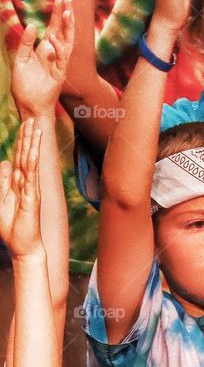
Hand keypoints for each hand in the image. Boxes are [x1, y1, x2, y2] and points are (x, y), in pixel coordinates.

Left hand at [0, 119, 42, 257]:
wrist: (23, 246)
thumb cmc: (12, 227)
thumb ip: (2, 182)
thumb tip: (4, 163)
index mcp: (17, 183)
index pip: (20, 158)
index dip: (21, 142)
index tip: (25, 126)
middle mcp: (26, 183)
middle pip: (27, 156)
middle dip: (28, 138)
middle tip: (32, 120)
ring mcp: (31, 189)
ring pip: (31, 162)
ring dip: (33, 145)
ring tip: (36, 128)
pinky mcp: (32, 197)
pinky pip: (33, 177)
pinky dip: (34, 163)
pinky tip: (35, 151)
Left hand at [12, 0, 73, 117]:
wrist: (29, 105)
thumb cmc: (24, 86)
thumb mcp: (20, 60)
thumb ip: (25, 44)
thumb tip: (32, 26)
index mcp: (44, 50)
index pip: (53, 28)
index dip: (56, 15)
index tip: (61, 0)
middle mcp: (54, 54)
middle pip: (63, 31)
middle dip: (66, 15)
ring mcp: (59, 63)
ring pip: (67, 41)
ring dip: (68, 27)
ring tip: (68, 12)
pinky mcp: (60, 73)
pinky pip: (62, 58)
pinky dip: (59, 47)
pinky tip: (54, 37)